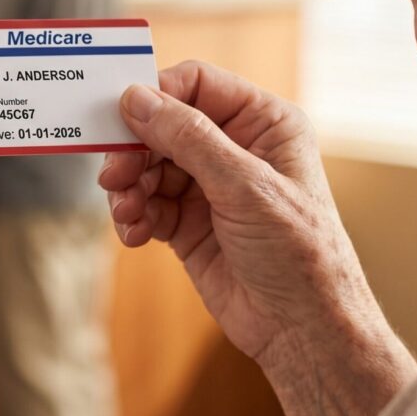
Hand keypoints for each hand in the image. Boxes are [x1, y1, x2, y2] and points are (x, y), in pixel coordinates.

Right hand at [101, 61, 416, 415]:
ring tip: (127, 212)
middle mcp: (234, 147)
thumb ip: (188, 138)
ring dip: (128, 187)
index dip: (155, 96)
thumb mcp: (245, 186)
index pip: (196, 84)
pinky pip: (145, 201)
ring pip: (146, 164)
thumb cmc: (300, 254)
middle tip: (114, 176)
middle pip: (162, 125)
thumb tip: (137, 98)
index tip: (120, 119)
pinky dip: (132, 214)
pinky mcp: (187, 220)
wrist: (302, 331)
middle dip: (133, 150)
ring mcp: (208, 184)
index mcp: (263, 123)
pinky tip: (134, 233)